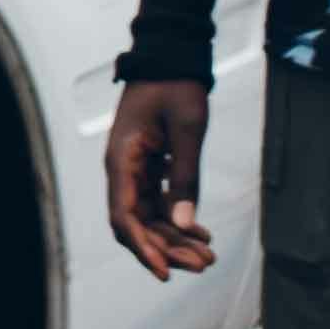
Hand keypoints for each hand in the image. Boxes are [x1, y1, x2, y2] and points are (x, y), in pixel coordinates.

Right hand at [104, 78, 215, 277]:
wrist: (171, 56)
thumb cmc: (175, 85)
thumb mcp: (187, 130)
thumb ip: (186, 177)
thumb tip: (184, 224)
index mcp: (122, 160)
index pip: (124, 216)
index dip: (143, 248)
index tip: (165, 272)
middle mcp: (122, 169)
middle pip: (137, 223)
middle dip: (167, 249)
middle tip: (203, 264)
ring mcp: (134, 169)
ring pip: (149, 217)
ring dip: (174, 238)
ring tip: (207, 255)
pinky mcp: (148, 166)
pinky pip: (158, 202)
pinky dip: (177, 219)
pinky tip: (200, 232)